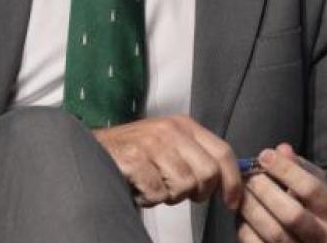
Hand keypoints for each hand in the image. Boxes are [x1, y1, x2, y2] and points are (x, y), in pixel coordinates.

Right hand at [93, 114, 243, 208]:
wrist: (93, 148)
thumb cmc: (136, 152)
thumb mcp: (170, 144)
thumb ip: (197, 156)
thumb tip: (227, 182)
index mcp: (185, 125)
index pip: (223, 152)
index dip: (233, 181)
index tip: (232, 202)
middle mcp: (171, 130)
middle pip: (207, 174)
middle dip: (198, 192)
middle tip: (179, 192)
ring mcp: (153, 143)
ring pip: (184, 186)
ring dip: (170, 196)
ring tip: (155, 186)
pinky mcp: (135, 159)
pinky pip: (158, 193)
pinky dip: (149, 198)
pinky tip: (140, 188)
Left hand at [237, 144, 326, 242]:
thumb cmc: (317, 211)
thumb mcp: (318, 187)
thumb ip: (301, 167)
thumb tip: (282, 150)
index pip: (311, 189)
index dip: (285, 170)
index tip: (265, 156)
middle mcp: (324, 239)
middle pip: (292, 214)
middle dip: (266, 191)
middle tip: (250, 176)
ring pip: (274, 233)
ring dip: (252, 208)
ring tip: (242, 191)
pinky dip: (246, 228)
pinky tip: (242, 213)